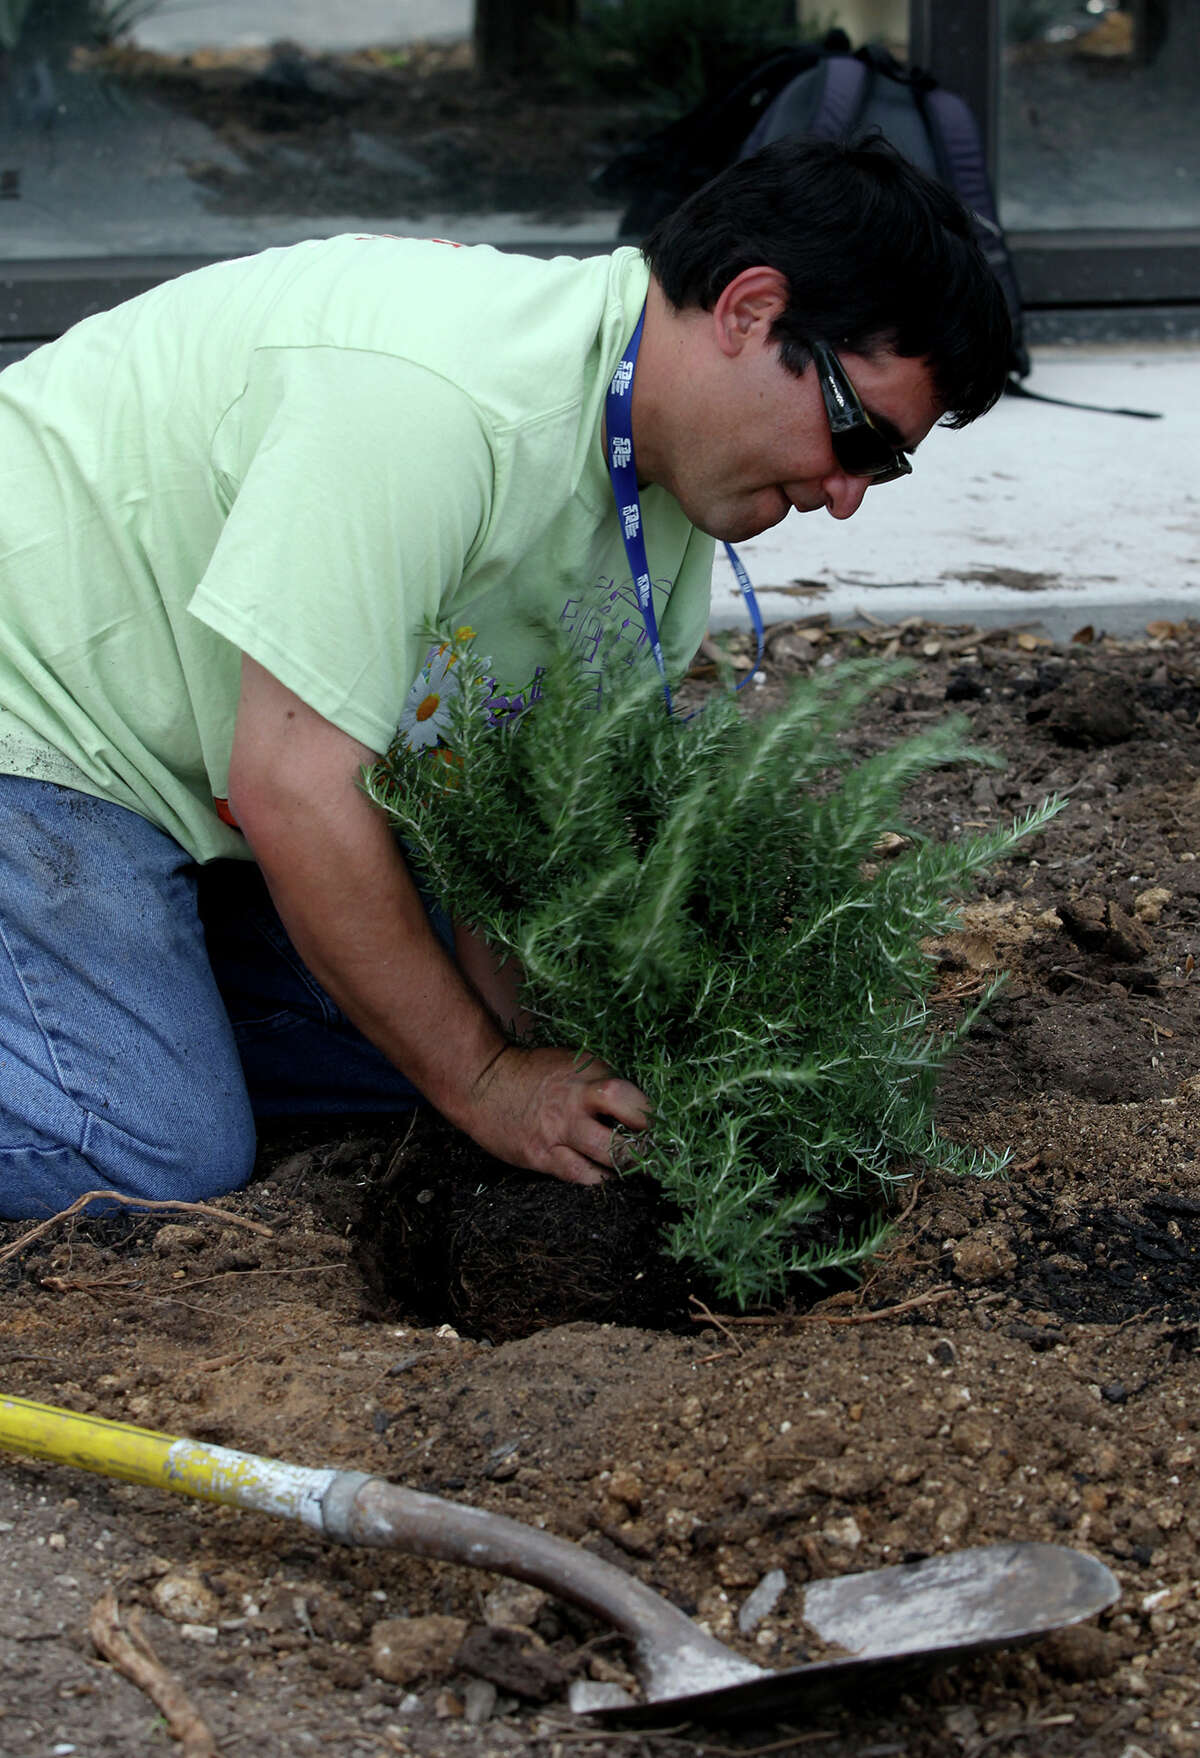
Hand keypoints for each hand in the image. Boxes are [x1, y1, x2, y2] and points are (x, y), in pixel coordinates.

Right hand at [465, 1046, 649, 1186]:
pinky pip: (579, 1175)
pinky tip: (603, 1175)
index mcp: (589, 1074)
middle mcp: (575, 1103)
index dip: (650, 1117)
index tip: (662, 1127)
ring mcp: (557, 1132)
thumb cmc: (534, 1072)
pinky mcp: (541, 1156)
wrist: (483, 1082)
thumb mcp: (573, 1063)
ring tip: (632, 1169)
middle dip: (645, 1150)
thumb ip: (602, 1082)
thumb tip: (639, 1108)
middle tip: (655, 1156)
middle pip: (623, 1135)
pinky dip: (597, 1178)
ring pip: (605, 1161)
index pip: (632, 1099)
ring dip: (625, 1168)